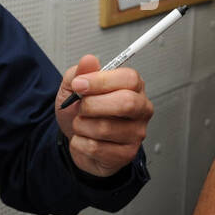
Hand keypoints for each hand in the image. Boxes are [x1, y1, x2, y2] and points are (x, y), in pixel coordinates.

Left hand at [54, 54, 153, 177]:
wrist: (78, 139)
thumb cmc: (83, 112)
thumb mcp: (74, 87)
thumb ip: (80, 72)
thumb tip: (89, 60)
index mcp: (133, 87)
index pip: (129, 79)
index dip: (100, 81)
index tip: (79, 84)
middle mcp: (141, 109)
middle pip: (126, 103)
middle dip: (92, 105)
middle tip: (81, 107)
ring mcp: (136, 133)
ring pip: (105, 128)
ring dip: (82, 126)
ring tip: (82, 125)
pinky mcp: (126, 154)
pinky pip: (96, 147)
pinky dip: (80, 143)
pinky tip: (85, 140)